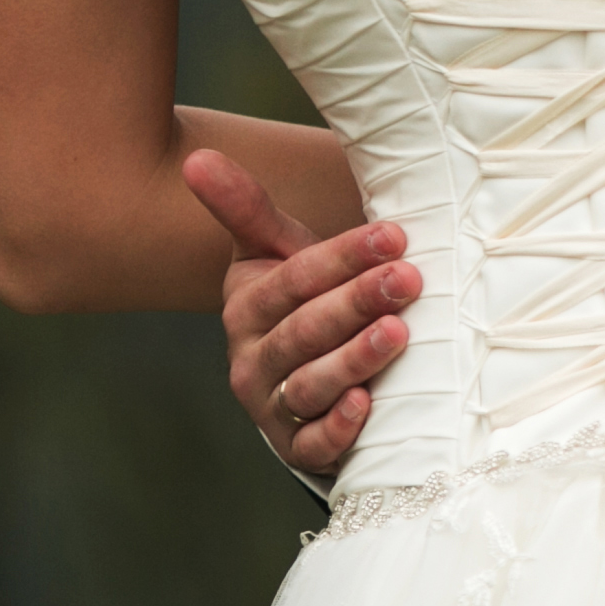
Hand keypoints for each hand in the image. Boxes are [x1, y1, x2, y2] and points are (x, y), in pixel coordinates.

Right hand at [184, 148, 416, 476]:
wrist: (303, 369)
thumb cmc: (301, 298)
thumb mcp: (275, 251)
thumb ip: (245, 208)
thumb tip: (196, 158)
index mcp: (247, 307)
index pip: (294, 279)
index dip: (342, 257)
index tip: (393, 235)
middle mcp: (253, 359)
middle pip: (305, 331)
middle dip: (356, 303)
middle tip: (408, 278)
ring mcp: (273, 407)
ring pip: (310, 385)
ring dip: (353, 360)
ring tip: (397, 333)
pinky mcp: (297, 447)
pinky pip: (313, 445)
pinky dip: (337, 429)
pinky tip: (364, 406)